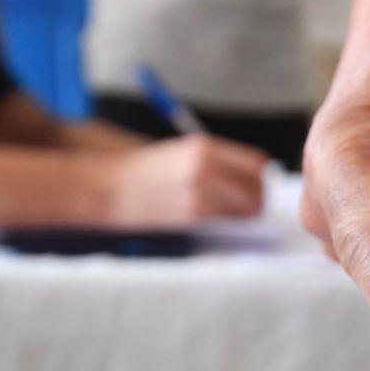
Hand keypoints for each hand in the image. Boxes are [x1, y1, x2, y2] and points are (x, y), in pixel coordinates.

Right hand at [102, 134, 265, 228]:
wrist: (110, 186)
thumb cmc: (145, 171)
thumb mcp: (183, 153)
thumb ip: (218, 162)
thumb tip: (251, 179)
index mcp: (205, 147)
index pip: (257, 164)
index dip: (259, 178)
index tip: (253, 186)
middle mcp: (207, 166)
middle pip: (257, 188)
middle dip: (257, 199)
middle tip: (248, 206)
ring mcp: (201, 191)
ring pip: (247, 208)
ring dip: (245, 214)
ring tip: (230, 214)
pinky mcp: (193, 214)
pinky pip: (228, 221)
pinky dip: (229, 223)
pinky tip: (215, 220)